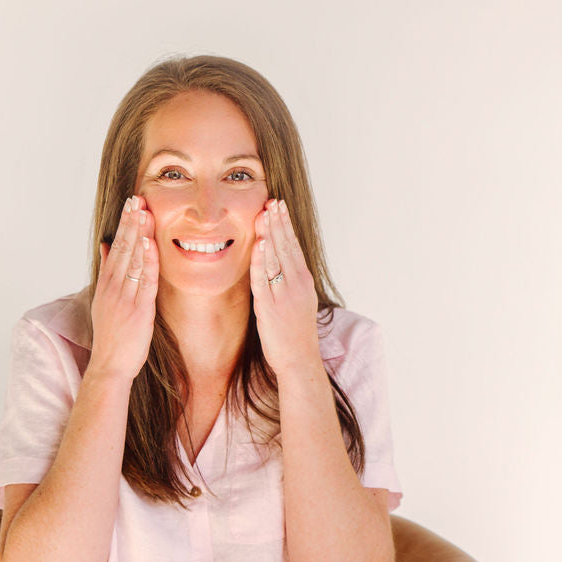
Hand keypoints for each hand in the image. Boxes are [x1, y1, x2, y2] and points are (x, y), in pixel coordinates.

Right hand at [90, 195, 158, 381]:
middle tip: (137, 198)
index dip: (123, 225)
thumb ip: (106, 271)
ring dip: (139, 235)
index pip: (115, 247)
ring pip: (133, 261)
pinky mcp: (139, 310)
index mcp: (107, 284)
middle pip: (122, 248)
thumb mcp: (103, 300)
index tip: (130, 204)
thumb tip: (105, 245)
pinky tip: (150, 244)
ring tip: (144, 212)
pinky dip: (147, 262)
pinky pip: (144, 282)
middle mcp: (114, 288)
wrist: (109, 365)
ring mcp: (125, 298)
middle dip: (130, 222)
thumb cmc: (111, 336)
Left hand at [249, 199, 320, 374]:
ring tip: (264, 214)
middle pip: (286, 247)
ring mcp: (284, 295)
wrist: (300, 360)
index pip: (294, 246)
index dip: (285, 225)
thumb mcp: (298, 301)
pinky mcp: (270, 307)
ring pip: (275, 259)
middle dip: (278, 223)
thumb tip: (278, 262)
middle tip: (272, 201)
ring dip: (269, 235)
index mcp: (303, 281)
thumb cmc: (296, 333)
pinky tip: (258, 245)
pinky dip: (260, 262)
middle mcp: (296, 284)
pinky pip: (263, 281)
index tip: (279, 207)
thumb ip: (289, 280)